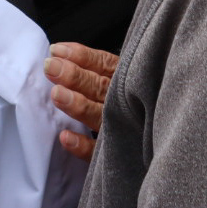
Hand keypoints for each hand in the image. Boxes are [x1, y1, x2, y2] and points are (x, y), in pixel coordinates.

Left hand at [44, 42, 118, 160]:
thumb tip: (58, 52)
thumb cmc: (127, 100)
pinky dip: (83, 145)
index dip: (81, 56)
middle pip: (100, 88)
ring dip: (78, 105)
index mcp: (126, 80)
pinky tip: (65, 137)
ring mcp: (122, 129)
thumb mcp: (119, 77)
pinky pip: (98, 152)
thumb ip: (96, 66)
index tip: (56, 51)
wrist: (155, 142)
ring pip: (99, 116)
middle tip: (50, 67)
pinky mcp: (117, 156)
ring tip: (56, 94)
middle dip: (74, 76)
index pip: (104, 65)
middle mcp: (125, 103)